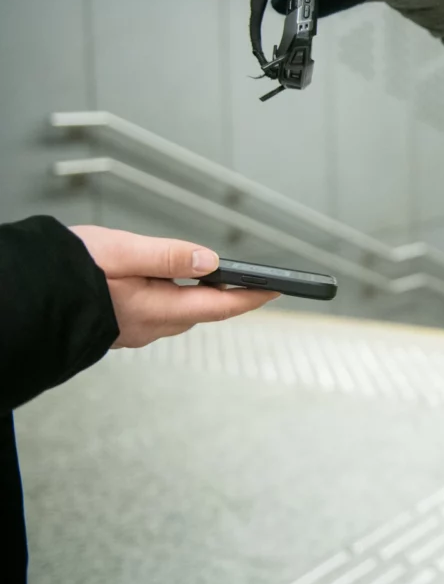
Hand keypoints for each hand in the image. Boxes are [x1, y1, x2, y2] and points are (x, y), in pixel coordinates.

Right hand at [70, 226, 278, 348]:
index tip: (279, 288)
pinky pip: (155, 313)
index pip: (219, 305)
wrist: (20, 294)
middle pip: (201, 310)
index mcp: (154, 309)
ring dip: (196, 296)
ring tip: (216, 278)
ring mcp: (131, 331)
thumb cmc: (65, 271)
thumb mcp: (120, 252)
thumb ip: (166, 255)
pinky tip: (165, 284)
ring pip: (177, 312)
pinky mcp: (116, 327)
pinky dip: (169, 298)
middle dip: (227, 296)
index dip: (252, 296)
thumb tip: (208, 260)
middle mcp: (147, 326)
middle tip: (253, 281)